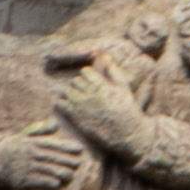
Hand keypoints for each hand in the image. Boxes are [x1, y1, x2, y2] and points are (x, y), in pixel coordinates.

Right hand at [0, 119, 99, 189]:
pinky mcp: (20, 178)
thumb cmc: (12, 147)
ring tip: (70, 175)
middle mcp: (30, 153)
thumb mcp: (25, 136)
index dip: (67, 146)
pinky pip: (35, 180)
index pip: (52, 144)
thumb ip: (41, 131)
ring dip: (59, 172)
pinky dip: (46, 182)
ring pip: (45, 169)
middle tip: (79, 163)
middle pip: (51, 157)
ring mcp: (25, 166)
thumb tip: (56, 124)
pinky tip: (56, 184)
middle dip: (66, 160)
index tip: (79, 149)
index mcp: (32, 142)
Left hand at [46, 66, 166, 164]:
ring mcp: (83, 106)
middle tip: (83, 92)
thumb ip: (113, 70)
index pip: (85, 72)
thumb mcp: (124, 87)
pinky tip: (66, 106)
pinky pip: (61, 105)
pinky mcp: (77, 118)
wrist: (127, 133)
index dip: (87, 76)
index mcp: (102, 84)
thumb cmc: (128, 110)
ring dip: (69, 93)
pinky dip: (61, 103)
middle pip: (75, 81)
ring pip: (67, 92)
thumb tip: (105, 55)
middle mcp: (91, 94)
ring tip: (75, 99)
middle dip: (78, 85)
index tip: (90, 82)